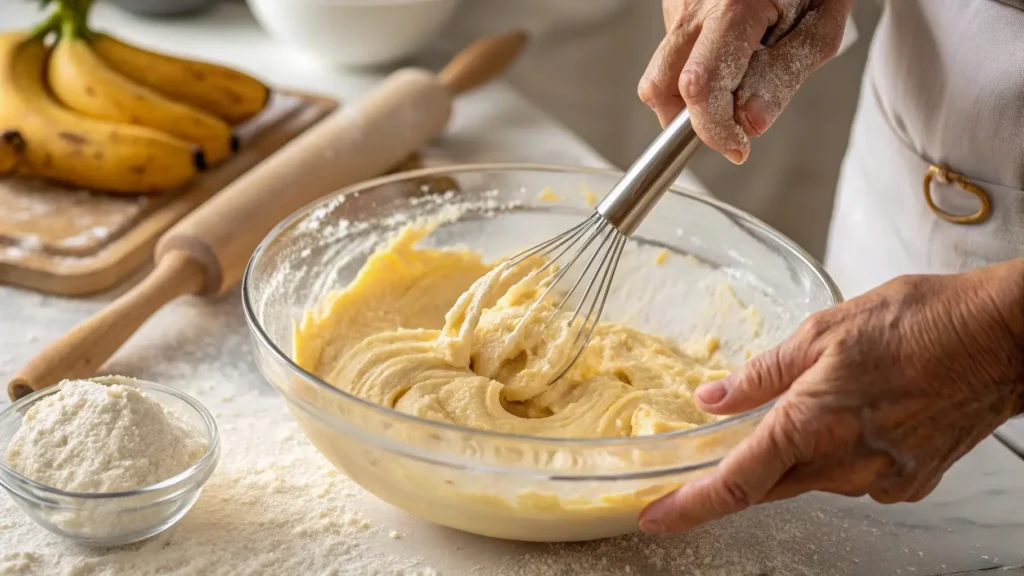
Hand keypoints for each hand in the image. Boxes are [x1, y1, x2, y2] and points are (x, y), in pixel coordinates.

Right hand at [638, 0, 852, 163]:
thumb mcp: (820, 26)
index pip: (700, 88)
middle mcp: (693, 6)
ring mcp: (677, 3)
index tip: (738, 146)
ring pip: (663, 73)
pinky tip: (729, 48)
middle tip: (728, 122)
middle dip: (688, 120)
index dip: (714, 130)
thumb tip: (751, 122)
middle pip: (660, 87)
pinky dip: (697, 64)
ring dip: (694, 91)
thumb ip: (784, 75)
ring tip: (738, 72)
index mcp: (732, 8)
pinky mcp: (672, 2)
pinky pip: (673, 51)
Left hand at [639, 260, 1023, 533]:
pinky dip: (841, 452)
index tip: (655, 518)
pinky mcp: (910, 484)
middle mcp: (845, 466)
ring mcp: (881, 481)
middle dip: (743, 473)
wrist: (1004, 338)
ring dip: (801, 451)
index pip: (734, 483)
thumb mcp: (823, 331)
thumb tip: (713, 398)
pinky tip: (862, 414)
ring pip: (813, 478)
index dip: (688, 507)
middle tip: (721, 453)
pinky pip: (854, 477)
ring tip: (829, 399)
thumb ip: (760, 373)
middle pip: (770, 484)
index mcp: (812, 426)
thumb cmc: (922, 322)